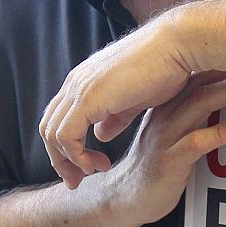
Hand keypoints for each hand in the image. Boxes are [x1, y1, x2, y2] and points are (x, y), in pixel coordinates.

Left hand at [40, 16, 200, 186]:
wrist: (177, 46)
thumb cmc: (165, 67)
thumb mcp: (135, 100)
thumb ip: (115, 118)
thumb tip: (101, 134)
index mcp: (85, 81)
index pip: (59, 118)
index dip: (66, 147)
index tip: (86, 167)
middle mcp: (76, 83)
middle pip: (48, 127)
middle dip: (59, 159)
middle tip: (77, 180)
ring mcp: (79, 89)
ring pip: (52, 134)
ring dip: (67, 161)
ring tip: (89, 173)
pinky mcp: (88, 98)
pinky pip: (66, 136)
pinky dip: (75, 156)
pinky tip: (94, 164)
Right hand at [100, 71, 225, 223]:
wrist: (124, 200)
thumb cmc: (153, 167)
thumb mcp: (170, 134)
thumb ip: (192, 117)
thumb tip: (225, 102)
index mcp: (164, 106)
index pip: (194, 76)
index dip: (222, 62)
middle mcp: (163, 116)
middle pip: (200, 83)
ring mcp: (164, 137)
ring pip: (200, 104)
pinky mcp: (168, 161)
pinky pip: (196, 141)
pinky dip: (222, 131)